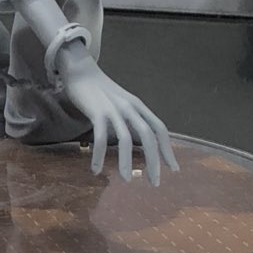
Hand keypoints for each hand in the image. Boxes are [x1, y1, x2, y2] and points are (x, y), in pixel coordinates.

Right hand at [57, 46, 177, 185]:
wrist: (80, 69)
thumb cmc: (99, 89)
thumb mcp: (122, 101)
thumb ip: (131, 117)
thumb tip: (139, 139)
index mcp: (138, 105)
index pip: (159, 129)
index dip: (167, 149)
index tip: (173, 169)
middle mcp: (129, 107)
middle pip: (148, 136)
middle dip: (154, 161)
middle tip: (155, 182)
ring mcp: (113, 109)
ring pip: (125, 139)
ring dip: (127, 162)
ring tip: (127, 180)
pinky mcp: (96, 112)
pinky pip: (99, 138)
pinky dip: (98, 156)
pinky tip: (95, 170)